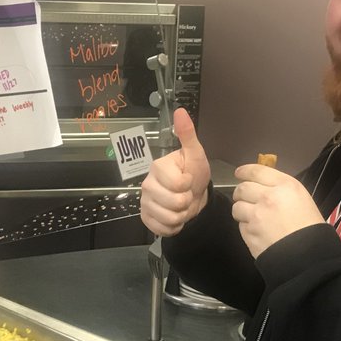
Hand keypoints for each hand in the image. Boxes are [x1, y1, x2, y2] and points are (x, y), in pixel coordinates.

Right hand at [140, 108, 211, 235]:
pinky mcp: (146, 218)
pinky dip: (173, 226)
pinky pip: (162, 229)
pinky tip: (175, 215)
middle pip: (174, 203)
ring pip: (170, 218)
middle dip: (186, 202)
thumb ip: (187, 134)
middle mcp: (147, 184)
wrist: (193, 196)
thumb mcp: (195, 154)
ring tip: (181, 205)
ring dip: (181, 215)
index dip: (188, 185)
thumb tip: (180, 111)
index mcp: (158, 167)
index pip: (178, 184)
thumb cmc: (194, 174)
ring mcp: (145, 202)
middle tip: (185, 194)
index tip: (188, 180)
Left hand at [230, 162, 323, 257]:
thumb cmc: (311, 228)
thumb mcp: (302, 199)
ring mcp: (256, 216)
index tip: (240, 173)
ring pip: (237, 207)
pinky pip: (241, 226)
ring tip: (251, 216)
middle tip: (243, 197)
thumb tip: (263, 186)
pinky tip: (258, 232)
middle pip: (242, 188)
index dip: (245, 171)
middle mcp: (268, 198)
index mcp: (285, 186)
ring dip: (241, 210)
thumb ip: (281, 189)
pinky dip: (246, 227)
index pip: (256, 171)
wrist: (310, 256)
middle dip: (240, 192)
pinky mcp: (249, 234)